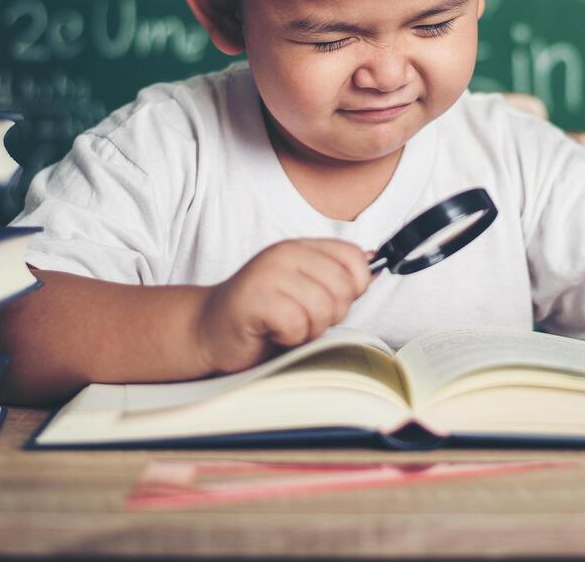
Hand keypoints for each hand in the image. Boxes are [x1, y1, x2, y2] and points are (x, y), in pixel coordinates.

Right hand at [194, 239, 370, 374]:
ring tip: (285, 327)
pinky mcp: (254, 298)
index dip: (354, 288)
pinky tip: (272, 332)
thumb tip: (376, 265)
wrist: (209, 330)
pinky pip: (297, 323)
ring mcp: (268, 273)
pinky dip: (289, 337)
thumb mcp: (305, 291)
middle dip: (329, 316)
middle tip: (302, 320)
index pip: (354, 259)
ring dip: (308, 329)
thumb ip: (337, 279)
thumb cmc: (262, 318)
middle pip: (343, 288)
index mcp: (301, 248)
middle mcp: (285, 253)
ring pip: (322, 307)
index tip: (331, 301)